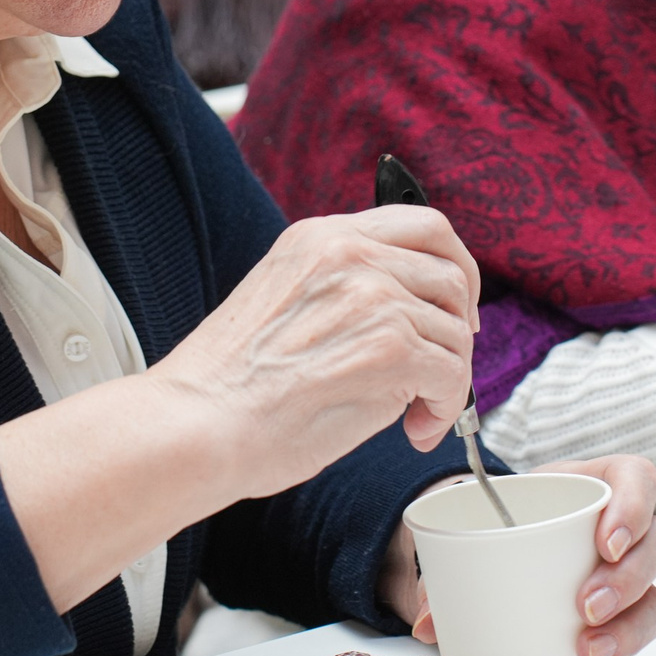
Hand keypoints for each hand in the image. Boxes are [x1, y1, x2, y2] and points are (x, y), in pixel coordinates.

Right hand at [150, 207, 479, 498]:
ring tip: (416, 413)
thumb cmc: (229, 386)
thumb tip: (410, 317)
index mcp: (321, 236)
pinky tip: (413, 430)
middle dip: (461, 324)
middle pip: (451, 271)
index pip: (421, 225)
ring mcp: (372, 296)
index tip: (452, 307)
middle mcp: (350, 252)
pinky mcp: (389, 347)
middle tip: (449, 364)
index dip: (452, 267)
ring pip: (455, 331)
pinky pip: (452, 375)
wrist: (195, 425)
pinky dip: (443, 409)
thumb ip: (344, 290)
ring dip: (449, 379)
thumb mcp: (285, 299)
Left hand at [383, 456, 655, 655]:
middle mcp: (622, 538)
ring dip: (631, 631)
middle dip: (628, 580)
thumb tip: (427, 621)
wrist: (489, 560)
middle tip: (585, 606)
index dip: (635, 506)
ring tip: (589, 653)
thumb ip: (449, 569)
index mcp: (592, 492)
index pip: (638, 479)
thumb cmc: (496, 532)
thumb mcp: (475, 532)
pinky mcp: (617, 634)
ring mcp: (626, 588)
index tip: (605, 543)